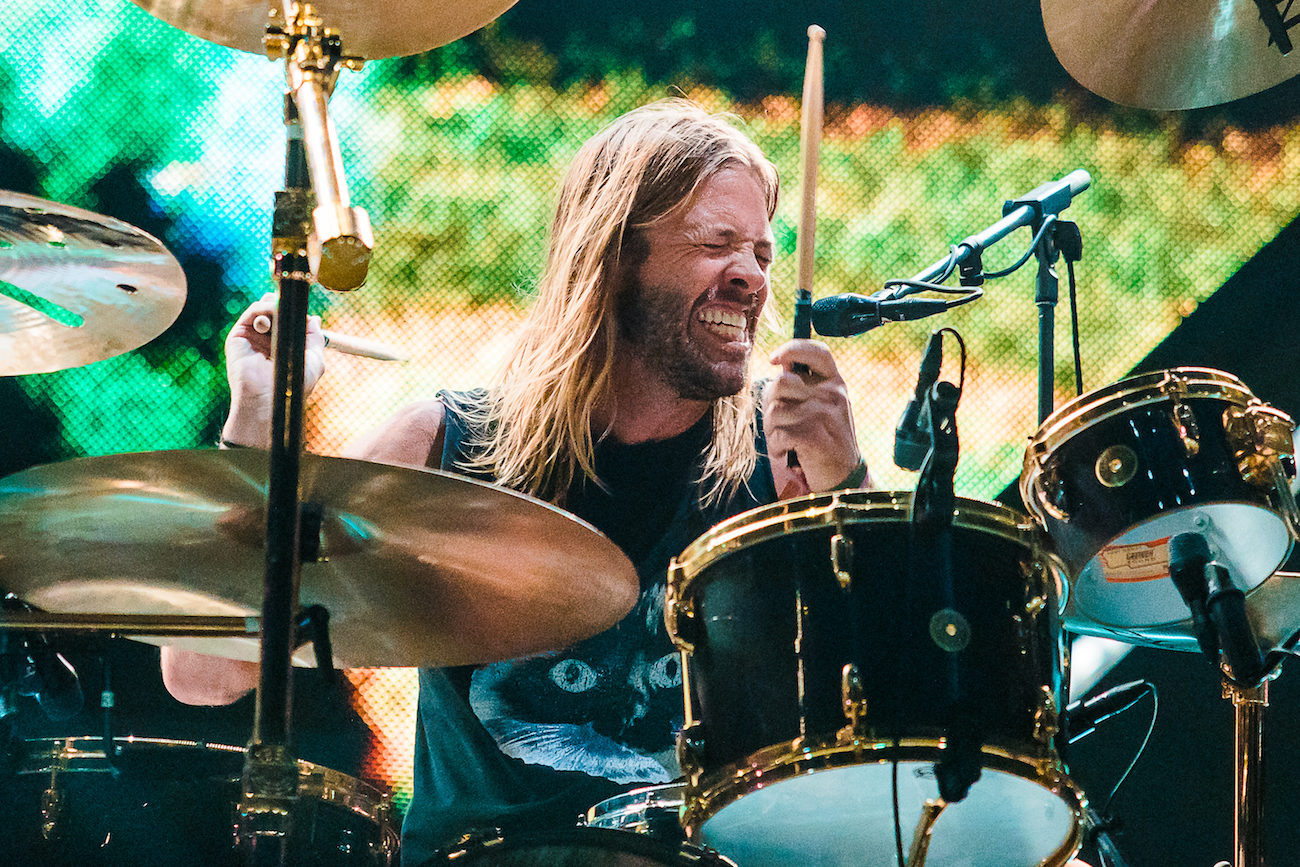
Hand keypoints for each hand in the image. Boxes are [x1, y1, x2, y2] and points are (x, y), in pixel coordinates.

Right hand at [222, 292, 325, 447]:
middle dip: (286, 305)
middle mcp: (267, 340)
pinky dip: (264, 307)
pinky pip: (253, 311)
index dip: (296, 312)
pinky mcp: (239, 336)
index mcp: (284, 346)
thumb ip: (314, 338)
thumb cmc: (293, 386)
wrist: (268, 399)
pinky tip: (273, 313)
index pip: (290, 320)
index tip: (305, 308)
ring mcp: (252, 337)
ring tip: (283, 317)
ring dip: (277, 306)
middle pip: (275, 309)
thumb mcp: (313, 360)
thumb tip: (314, 318)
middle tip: (294, 306)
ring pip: (264, 307)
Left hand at [763, 339, 864, 494]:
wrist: (845, 476)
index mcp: (835, 382)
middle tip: (779, 422)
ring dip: (772, 429)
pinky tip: (788, 452)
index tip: (774, 359)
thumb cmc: (826, 439)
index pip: (816, 351)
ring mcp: (823, 414)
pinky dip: (776, 446)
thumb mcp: (825, 406)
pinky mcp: (813, 436)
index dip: (791, 349)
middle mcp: (831, 394)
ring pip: (775, 410)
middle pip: (781, 382)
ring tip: (786, 440)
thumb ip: (805, 386)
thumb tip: (779, 366)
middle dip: (771, 403)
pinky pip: (777, 433)